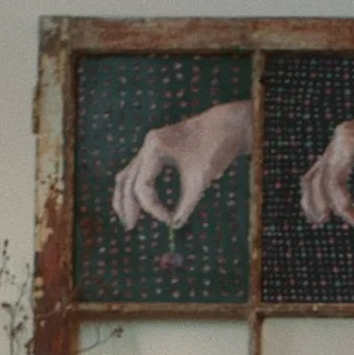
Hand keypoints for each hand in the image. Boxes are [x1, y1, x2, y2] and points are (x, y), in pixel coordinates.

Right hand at [111, 100, 253, 230]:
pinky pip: (138, 172)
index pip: (143, 185)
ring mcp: (150, 147)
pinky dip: (136, 188)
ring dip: (126, 197)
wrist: (227, 127)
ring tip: (128, 220)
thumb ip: (186, 205)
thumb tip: (175, 226)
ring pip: (128, 175)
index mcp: (155, 147)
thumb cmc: (216, 150)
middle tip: (130, 227)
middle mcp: (148, 145)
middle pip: (127, 179)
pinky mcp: (156, 151)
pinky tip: (139, 205)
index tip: (170, 220)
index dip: (153, 207)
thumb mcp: (201, 180)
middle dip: (128, 204)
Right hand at [300, 101, 353, 230]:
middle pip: (319, 176)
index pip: (334, 180)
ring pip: (315, 174)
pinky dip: (322, 191)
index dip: (343, 205)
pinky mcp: (341, 152)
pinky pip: (323, 173)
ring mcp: (337, 144)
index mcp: (347, 141)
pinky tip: (325, 209)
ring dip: (313, 197)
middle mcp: (338, 140)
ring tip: (318, 219)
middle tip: (323, 221)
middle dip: (321, 200)